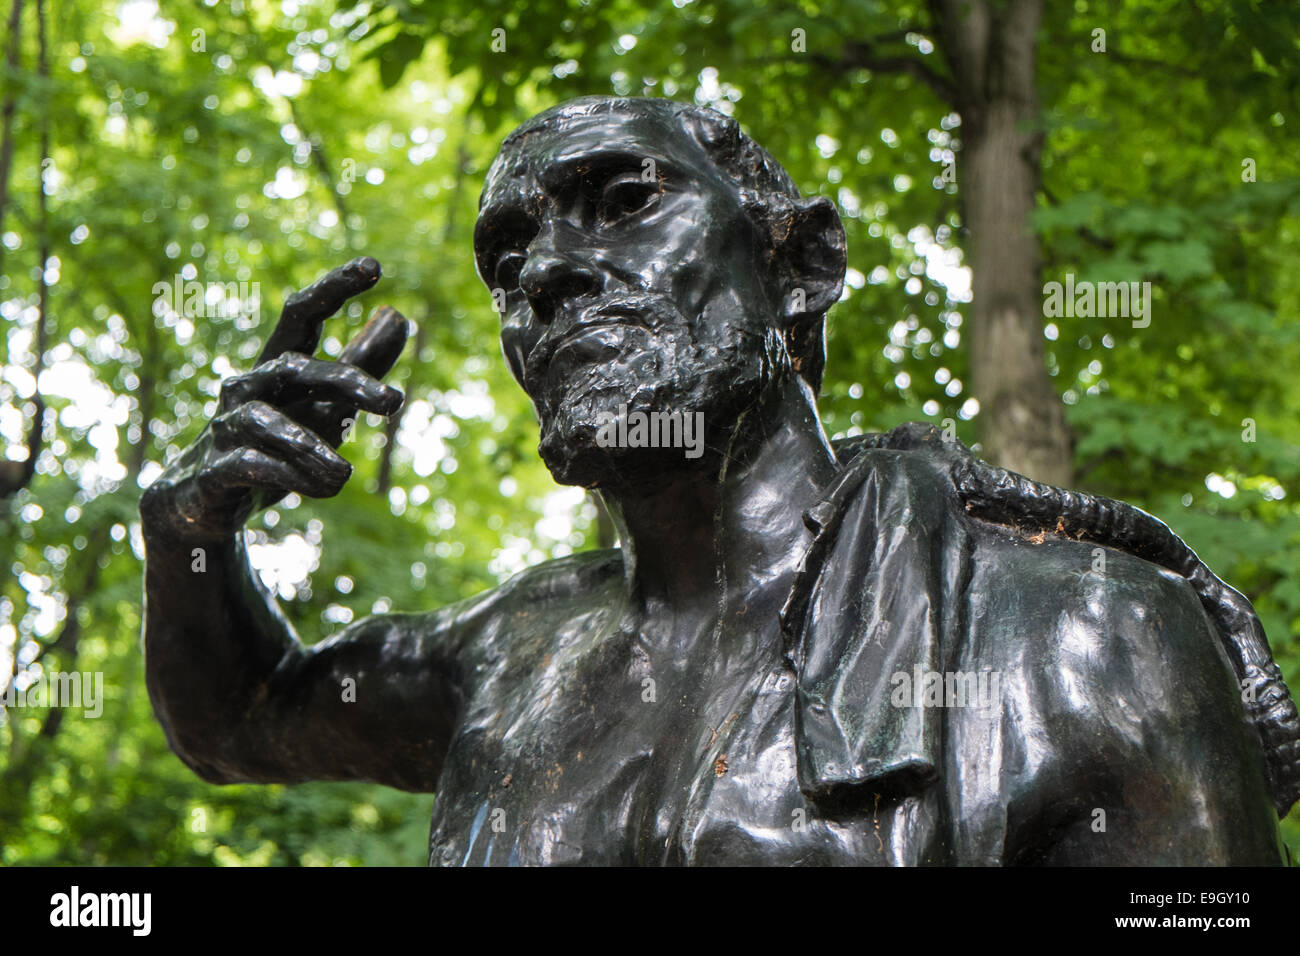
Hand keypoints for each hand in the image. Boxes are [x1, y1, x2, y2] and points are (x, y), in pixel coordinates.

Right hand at [140, 257, 409, 540]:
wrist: (203, 502)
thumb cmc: (271, 444)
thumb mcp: (322, 403)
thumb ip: (360, 364)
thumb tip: (399, 317)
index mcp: (277, 367)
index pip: (301, 316)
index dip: (334, 288)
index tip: (374, 265)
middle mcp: (247, 388)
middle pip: (294, 367)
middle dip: (346, 380)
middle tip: (394, 403)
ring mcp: (226, 427)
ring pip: (267, 422)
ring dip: (313, 446)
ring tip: (347, 472)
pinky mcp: (214, 469)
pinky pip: (250, 465)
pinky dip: (288, 475)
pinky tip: (323, 488)